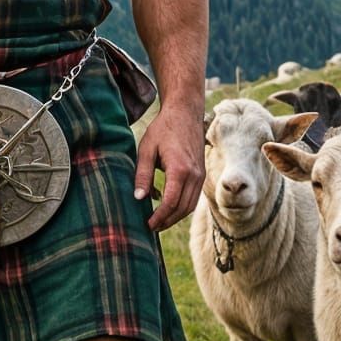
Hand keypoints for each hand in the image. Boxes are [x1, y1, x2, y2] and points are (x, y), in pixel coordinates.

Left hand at [134, 103, 203, 231]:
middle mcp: (194, 175)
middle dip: (167, 221)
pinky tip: (167, 206)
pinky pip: (193, 197)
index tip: (148, 224)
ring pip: (190, 206)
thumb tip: (139, 198)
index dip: (160, 217)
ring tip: (158, 221)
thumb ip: (142, 174)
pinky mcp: (201, 174)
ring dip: (175, 216)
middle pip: (182, 208)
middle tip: (151, 227)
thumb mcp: (146, 149)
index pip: (171, 202)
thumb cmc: (163, 129)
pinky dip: (181, 206)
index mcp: (180, 169)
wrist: (185, 113)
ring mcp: (201, 175)